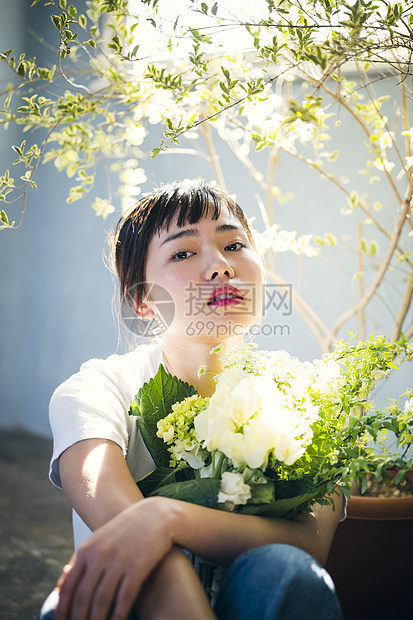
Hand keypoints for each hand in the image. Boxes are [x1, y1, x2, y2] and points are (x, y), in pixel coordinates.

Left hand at [54, 497, 175, 619]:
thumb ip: (78, 563)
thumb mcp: (97, 541)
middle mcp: (99, 555)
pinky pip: (124, 598)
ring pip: (101, 601)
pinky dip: (118, 616)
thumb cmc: (124, 532)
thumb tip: (58, 589)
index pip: (68, 587)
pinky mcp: (137, 567)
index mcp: (86, 550)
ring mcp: (118, 561)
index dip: (62, 611)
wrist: (155, 515)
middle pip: (83, 597)